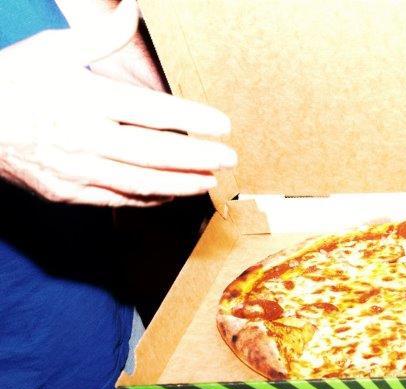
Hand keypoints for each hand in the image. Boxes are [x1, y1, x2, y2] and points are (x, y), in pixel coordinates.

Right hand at [0, 0, 235, 206]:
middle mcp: (85, 138)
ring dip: (181, 183)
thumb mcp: (55, 49)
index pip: (152, 111)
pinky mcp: (68, 192)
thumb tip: (134, 8)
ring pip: (141, 182)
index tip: (223, 124)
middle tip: (229, 158)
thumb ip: (102, 35)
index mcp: (86, 99)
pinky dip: (149, 198)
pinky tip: (171, 193)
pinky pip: (118, 199)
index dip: (193, 119)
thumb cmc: (17, 80)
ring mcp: (77, 170)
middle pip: (155, 152)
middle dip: (198, 157)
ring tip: (209, 181)